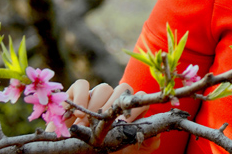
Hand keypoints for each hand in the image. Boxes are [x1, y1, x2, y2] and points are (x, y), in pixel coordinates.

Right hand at [46, 80, 160, 152]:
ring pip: (104, 88)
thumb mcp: (132, 148)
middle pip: (123, 89)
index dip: (134, 108)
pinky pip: (82, 85)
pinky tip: (76, 115)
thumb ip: (147, 141)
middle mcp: (114, 98)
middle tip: (104, 126)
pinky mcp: (78, 93)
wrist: (83, 153)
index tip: (124, 123)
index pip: (139, 98)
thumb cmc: (110, 149)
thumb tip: (156, 135)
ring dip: (96, 107)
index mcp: (130, 108)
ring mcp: (97, 94)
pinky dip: (79, 97)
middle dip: (114, 108)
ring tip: (86, 125)